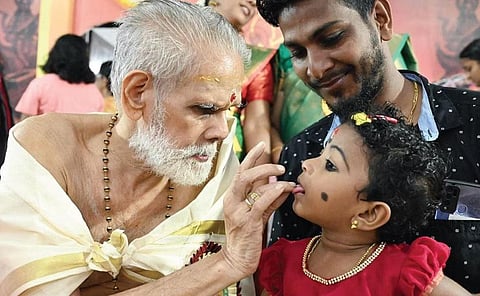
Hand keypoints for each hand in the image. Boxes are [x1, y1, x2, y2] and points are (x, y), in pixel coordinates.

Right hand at [221, 142, 294, 277]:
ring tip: (287, 180)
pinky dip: (272, 192)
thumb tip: (284, 185)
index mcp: (233, 197)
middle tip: (280, 166)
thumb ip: (270, 199)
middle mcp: (232, 201)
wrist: (237, 259)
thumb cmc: (247, 236)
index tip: (262, 144)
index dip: (251, 157)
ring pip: (251, 185)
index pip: (241, 171)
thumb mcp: (258, 214)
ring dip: (272, 179)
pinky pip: (260, 202)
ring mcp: (238, 211)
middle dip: (261, 164)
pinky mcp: (247, 222)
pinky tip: (282, 188)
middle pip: (244, 174)